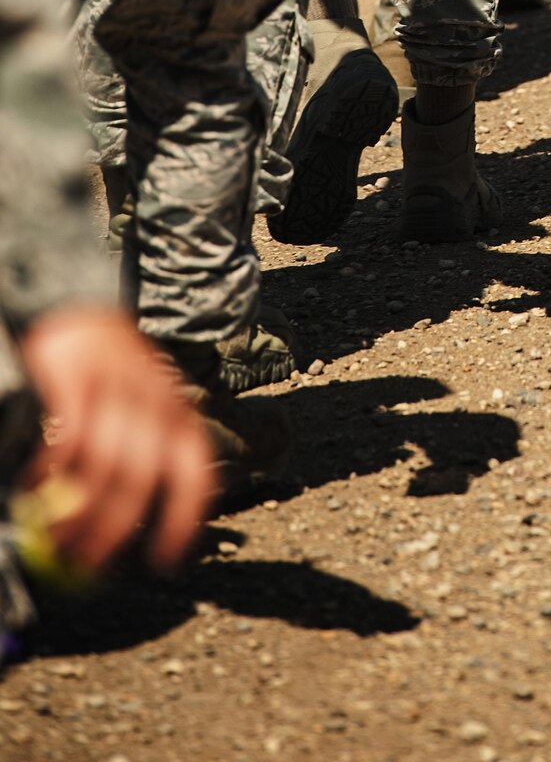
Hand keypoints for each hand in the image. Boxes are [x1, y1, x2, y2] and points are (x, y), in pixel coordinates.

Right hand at [19, 307, 214, 574]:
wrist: (82, 311)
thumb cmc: (116, 378)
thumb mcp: (147, 409)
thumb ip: (146, 459)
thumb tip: (130, 534)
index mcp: (179, 413)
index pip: (195, 472)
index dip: (183, 519)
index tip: (163, 561)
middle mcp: (154, 399)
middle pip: (140, 478)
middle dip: (112, 529)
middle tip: (86, 563)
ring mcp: (115, 386)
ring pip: (102, 464)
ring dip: (77, 510)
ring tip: (55, 535)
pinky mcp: (76, 377)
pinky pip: (66, 438)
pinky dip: (49, 472)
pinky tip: (32, 488)